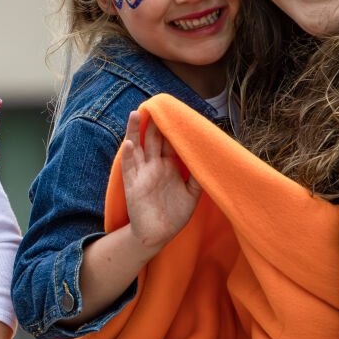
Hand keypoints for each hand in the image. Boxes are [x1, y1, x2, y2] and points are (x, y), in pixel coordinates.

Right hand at [121, 110, 201, 250]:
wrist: (159, 234)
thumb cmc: (175, 213)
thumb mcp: (192, 193)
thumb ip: (199, 176)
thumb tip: (209, 158)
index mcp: (170, 165)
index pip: (170, 141)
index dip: (173, 127)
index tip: (177, 110)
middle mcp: (155, 166)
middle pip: (154, 139)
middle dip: (155, 122)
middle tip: (157, 103)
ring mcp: (143, 174)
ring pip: (138, 147)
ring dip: (135, 131)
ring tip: (136, 113)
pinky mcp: (133, 185)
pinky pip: (130, 168)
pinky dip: (129, 156)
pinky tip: (130, 144)